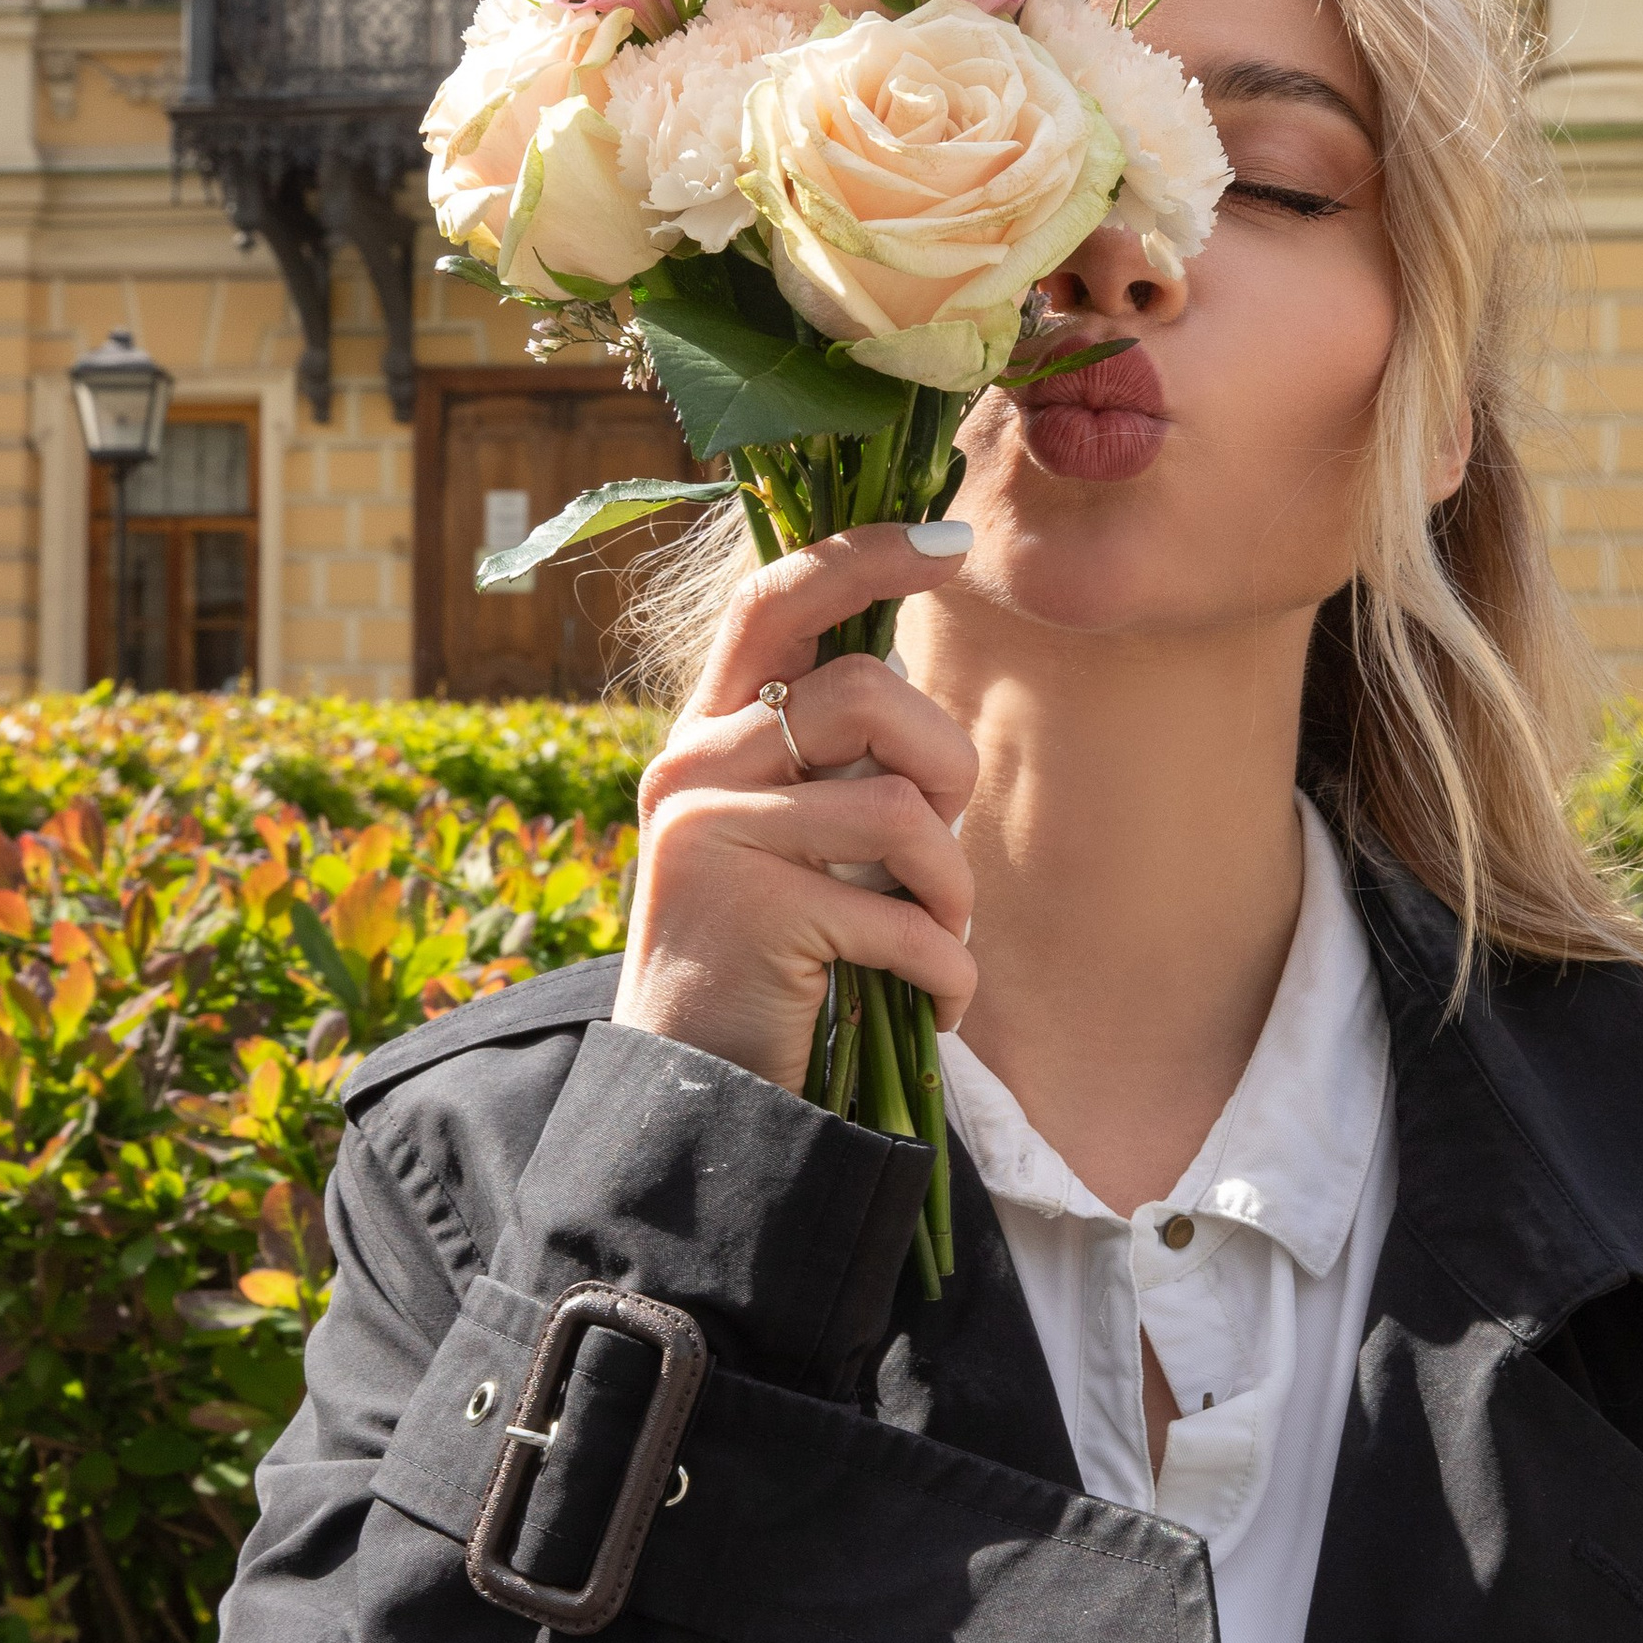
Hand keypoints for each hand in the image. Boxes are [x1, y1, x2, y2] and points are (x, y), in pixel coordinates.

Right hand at [613, 526, 977, 1094]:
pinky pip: (903, 916)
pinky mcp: (746, 912)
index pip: (773, 600)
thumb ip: (830, 762)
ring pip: (899, 809)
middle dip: (944, 764)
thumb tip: (912, 679)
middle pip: (863, 693)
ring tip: (936, 939)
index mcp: (705, 736)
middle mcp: (689, 768)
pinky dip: (947, 970)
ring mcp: (708, 835)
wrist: (698, 1098)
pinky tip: (933, 1004)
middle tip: (941, 847)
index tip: (953, 544)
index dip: (863, 556)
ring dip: (952, 890)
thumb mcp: (790, 840)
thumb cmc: (775, 962)